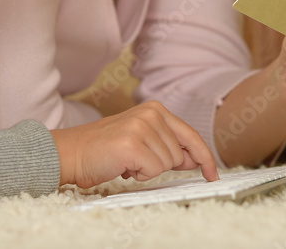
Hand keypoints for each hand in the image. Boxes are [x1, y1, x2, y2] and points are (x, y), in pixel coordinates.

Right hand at [51, 100, 218, 188]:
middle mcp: (151, 113)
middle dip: (160, 165)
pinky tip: (122, 166)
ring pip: (167, 165)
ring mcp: (141, 127)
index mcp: (155, 109)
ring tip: (126, 161)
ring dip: (147, 170)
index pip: (190, 135)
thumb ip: (168, 146)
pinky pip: (153, 172)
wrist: (72, 153)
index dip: (204, 157)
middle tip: (135, 160)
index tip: (213, 173)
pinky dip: (139, 175)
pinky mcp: (132, 144)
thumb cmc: (104, 149)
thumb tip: (195, 159)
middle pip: (179, 156)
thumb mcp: (142, 141)